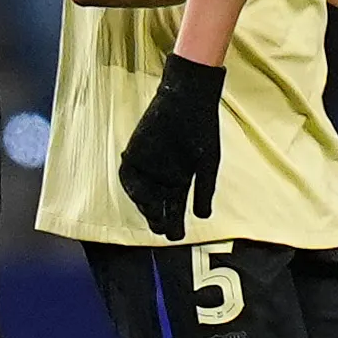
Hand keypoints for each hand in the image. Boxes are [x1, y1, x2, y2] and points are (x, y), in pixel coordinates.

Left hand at [118, 54, 227, 235]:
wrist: (189, 100)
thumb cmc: (202, 129)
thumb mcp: (208, 164)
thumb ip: (204, 190)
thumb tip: (204, 217)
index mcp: (180, 178)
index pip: (174, 208)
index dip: (174, 223)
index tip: (178, 236)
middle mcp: (162, 175)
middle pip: (156, 205)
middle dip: (158, 220)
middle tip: (164, 229)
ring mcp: (147, 165)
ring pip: (141, 194)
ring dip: (146, 207)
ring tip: (154, 215)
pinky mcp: (134, 152)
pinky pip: (128, 176)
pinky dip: (133, 188)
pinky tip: (142, 196)